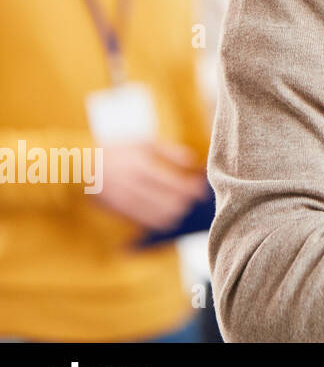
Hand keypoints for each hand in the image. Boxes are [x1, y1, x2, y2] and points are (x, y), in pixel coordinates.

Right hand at [94, 139, 208, 230]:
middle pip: (170, 203)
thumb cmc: (116, 150)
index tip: (201, 190)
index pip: (176, 184)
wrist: (79, 165)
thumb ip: (169, 151)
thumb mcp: (143, 143)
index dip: (193, 190)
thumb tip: (193, 161)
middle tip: (193, 201)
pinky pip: (145, 222)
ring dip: (175, 214)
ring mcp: (125, 201)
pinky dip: (159, 221)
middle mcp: (134, 185)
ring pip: (159, 216)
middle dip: (186, 204)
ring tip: (181, 208)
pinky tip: (166, 217)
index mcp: (142, 165)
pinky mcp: (118, 211)